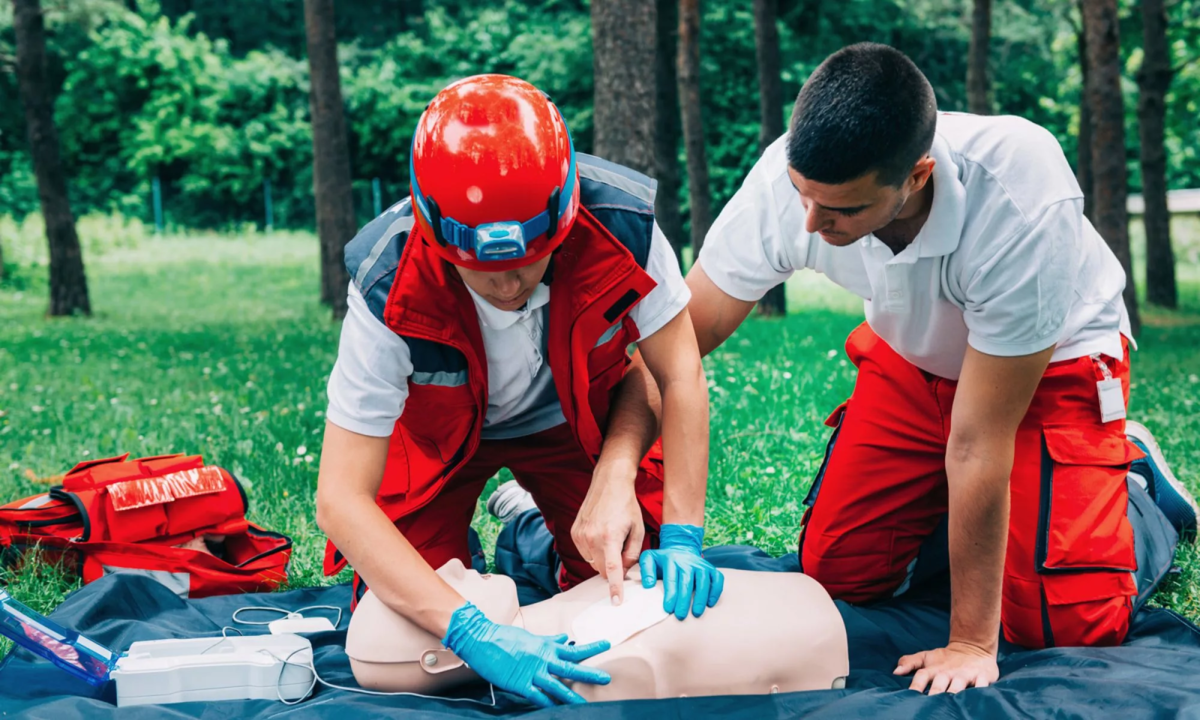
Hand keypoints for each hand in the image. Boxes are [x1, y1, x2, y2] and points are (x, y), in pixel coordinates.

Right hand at [442, 602, 610, 706]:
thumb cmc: (505, 638)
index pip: (573, 648)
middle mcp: (542, 659)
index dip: (591, 647)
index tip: (607, 644)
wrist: (481, 639)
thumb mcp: (531, 637)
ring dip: (572, 695)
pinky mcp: (520, 684)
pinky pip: (537, 697)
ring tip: (586, 704)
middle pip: (570, 667)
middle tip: (606, 678)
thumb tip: (566, 638)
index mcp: (545, 647)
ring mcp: (532, 672)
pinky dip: (548, 705)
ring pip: (557, 686)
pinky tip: (558, 711)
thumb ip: (549, 640)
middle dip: (589, 673)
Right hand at [572, 470, 643, 605]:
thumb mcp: (638, 530)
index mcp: (610, 537)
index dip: (614, 588)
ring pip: (593, 562)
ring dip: (603, 558)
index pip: (612, 570)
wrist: (609, 483)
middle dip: (613, 568)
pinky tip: (601, 535)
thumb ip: (632, 554)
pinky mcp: (574, 532)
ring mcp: (580, 535)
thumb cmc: (627, 505)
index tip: (616, 602)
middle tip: (622, 552)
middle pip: (601, 569)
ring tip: (611, 537)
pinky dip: (594, 550)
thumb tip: (624, 571)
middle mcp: (591, 538)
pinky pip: (585, 553)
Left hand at [638, 524, 723, 619]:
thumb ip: (646, 570)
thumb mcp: (649, 558)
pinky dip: (716, 591)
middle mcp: (687, 561)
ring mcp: (700, 564)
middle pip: (687, 581)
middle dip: (684, 599)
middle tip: (681, 615)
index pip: (671, 578)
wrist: (680, 548)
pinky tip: (710, 604)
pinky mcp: (711, 568)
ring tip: (696, 613)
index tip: (668, 609)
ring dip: (701, 597)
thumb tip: (649, 584)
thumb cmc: (663, 560)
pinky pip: (717, 578)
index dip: (670, 595)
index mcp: (671, 559)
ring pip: (704, 580)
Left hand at [893, 641, 998, 693]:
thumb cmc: (946, 658)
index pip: (922, 675)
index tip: (910, 695)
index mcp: (935, 668)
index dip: (916, 684)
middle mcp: (949, 672)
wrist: (974, 646)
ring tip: (949, 702)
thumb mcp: (927, 658)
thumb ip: (910, 662)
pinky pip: (982, 684)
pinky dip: (980, 690)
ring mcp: (966, 674)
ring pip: (959, 685)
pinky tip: (975, 699)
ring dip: (954, 692)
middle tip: (929, 703)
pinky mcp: (983, 676)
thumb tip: (895, 671)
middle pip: (940, 682)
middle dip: (935, 692)